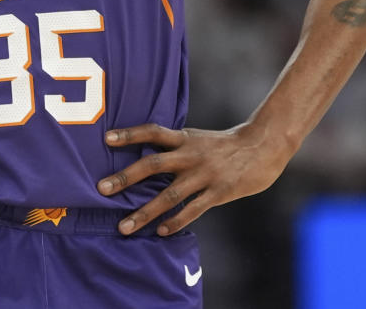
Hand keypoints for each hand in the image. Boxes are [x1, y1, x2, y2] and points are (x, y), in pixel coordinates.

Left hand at [97, 122, 289, 235]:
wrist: (263, 146)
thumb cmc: (226, 145)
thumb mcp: (198, 139)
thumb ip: (176, 148)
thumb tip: (147, 160)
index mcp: (185, 138)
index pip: (153, 132)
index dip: (130, 134)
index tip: (106, 138)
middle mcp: (191, 155)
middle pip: (153, 164)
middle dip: (126, 177)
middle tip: (102, 189)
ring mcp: (204, 174)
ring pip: (169, 194)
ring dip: (145, 212)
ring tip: (124, 226)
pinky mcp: (219, 192)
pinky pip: (193, 209)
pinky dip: (176, 221)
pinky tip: (161, 232)